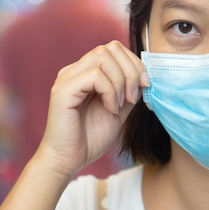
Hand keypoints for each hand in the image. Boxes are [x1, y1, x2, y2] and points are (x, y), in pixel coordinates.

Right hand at [35, 40, 149, 177]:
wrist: (68, 161)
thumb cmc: (89, 139)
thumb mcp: (118, 110)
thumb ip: (128, 91)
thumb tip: (144, 76)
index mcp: (86, 72)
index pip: (114, 49)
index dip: (134, 63)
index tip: (145, 86)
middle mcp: (74, 70)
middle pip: (110, 48)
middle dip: (131, 70)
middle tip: (133, 96)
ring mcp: (67, 78)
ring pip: (102, 57)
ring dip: (120, 81)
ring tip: (120, 104)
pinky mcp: (63, 90)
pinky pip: (95, 76)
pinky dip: (109, 92)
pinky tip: (109, 109)